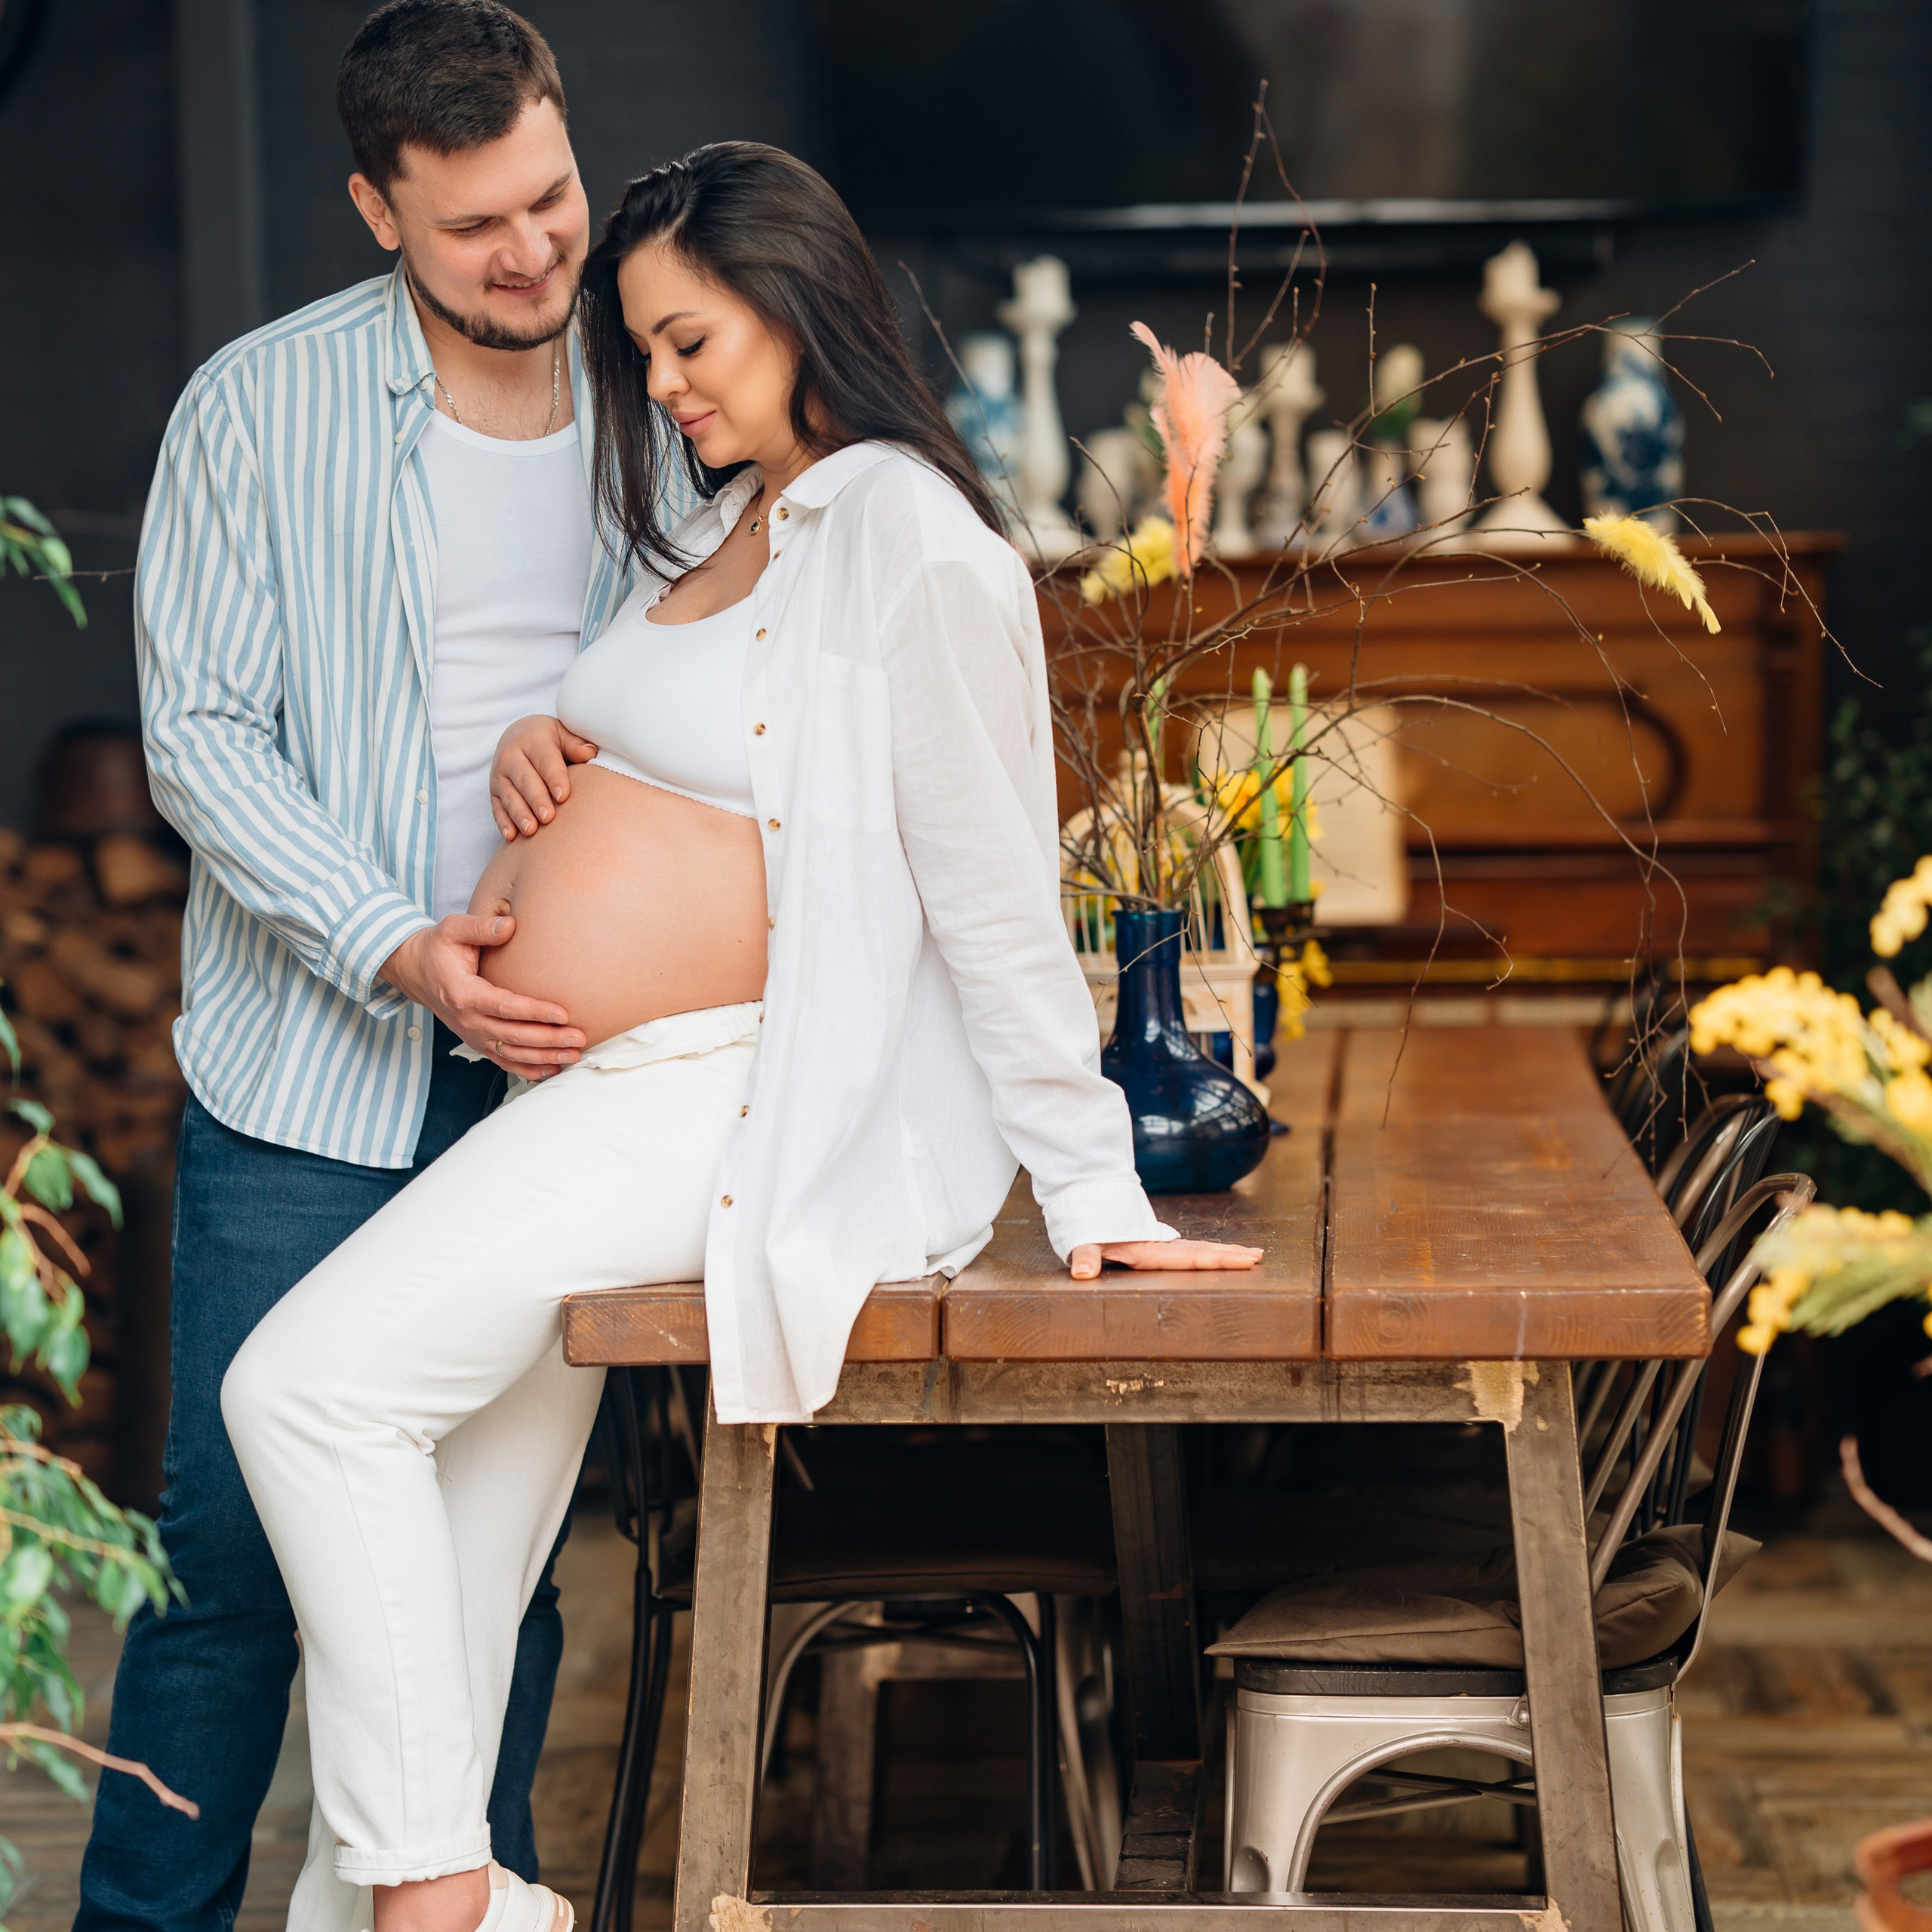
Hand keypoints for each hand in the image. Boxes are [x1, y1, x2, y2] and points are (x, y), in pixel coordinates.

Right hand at [379, 916, 586, 1076]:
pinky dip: (528, 1069)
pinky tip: (553, 1069)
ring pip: (511, 1053)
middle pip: (512, 1036)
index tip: (563, 1013)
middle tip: (579, 1038)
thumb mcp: (452, 929)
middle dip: (548, 1040)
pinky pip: (503, 1061)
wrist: (415, 971)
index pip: (504, 1006)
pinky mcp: (476, 1042)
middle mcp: (467, 1020)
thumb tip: (511, 925)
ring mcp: (472, 1035)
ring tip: (574, 1055)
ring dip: (544, 1058)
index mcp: (463, 993)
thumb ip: (480, 927)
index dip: (534, 1011)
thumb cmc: (438, 947)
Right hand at [491, 714, 597, 839]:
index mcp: (532, 739)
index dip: (554, 778)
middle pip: (525, 779)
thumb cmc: (549, 739)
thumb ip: (574, 744)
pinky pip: (497, 808)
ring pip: (509, 796)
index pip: (544, 760)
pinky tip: (511, 836)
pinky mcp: (494, 791)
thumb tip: (589, 753)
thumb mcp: (562, 734)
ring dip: (519, 814)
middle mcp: (511, 755)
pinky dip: (503, 822)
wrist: (517, 734)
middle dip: (536, 799)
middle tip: (548, 817)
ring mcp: (500, 774)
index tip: (563, 796)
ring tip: (531, 830)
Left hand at [1068, 1239, 1263, 1280]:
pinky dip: (1207, 1251)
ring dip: (1224, 1252)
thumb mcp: (1084, 1238)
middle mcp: (1158, 1247)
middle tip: (1259, 1257)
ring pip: (1198, 1248)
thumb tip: (1083, 1273)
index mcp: (1149, 1251)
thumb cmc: (1085, 1220)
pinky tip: (1218, 1254)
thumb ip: (1086, 1256)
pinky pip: (1187, 1248)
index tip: (1244, 1259)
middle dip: (1231, 1255)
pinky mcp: (1153, 1243)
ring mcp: (1158, 1244)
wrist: (1084, 1192)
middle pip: (1202, 1251)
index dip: (1219, 1260)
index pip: (1191, 1257)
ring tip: (1252, 1254)